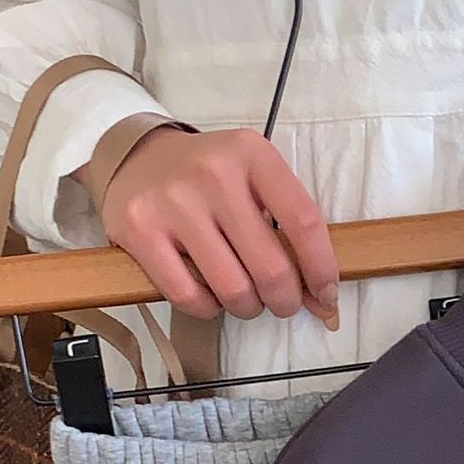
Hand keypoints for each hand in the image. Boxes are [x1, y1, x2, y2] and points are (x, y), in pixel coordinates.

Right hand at [98, 127, 338, 322]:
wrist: (138, 157)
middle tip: (281, 302)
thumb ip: (289, 229)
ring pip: (233, 289)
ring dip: (248, 307)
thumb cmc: (210, 178)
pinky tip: (210, 296)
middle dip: (285, 300)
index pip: (304, 222)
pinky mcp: (139, 230)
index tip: (325, 295)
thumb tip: (324, 300)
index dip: (322, 270)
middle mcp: (212, 173)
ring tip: (245, 298)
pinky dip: (208, 309)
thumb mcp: (254, 178)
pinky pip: (189, 296)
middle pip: (271, 268)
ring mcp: (172, 202)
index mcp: (252, 154)